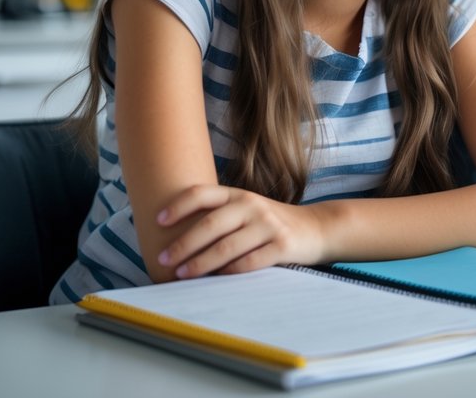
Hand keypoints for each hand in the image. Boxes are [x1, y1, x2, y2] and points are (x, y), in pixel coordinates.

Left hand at [156, 185, 325, 278]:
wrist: (317, 228)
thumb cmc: (271, 223)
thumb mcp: (248, 210)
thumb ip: (221, 216)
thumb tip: (175, 237)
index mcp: (239, 195)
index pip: (203, 194)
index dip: (178, 205)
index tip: (158, 221)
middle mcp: (252, 206)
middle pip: (210, 224)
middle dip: (183, 244)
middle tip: (164, 259)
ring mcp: (268, 225)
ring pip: (226, 247)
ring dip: (201, 263)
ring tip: (182, 274)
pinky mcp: (282, 245)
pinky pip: (249, 262)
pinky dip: (229, 273)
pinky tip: (216, 280)